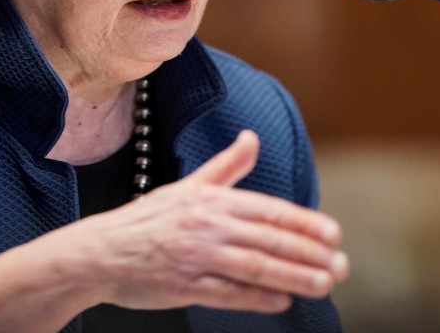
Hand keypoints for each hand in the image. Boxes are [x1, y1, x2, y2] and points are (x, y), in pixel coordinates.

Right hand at [70, 129, 348, 312]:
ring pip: (255, 266)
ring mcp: (194, 256)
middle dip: (309, 253)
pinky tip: (282, 301)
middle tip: (340, 265)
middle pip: (268, 239)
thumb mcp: (187, 187)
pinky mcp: (183, 285)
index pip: (267, 210)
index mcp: (209, 199)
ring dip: (294, 276)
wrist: (98, 251)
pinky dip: (257, 298)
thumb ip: (225, 167)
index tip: (333, 233)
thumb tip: (252, 138)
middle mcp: (205, 225)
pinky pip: (227, 292)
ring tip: (324, 284)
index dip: (303, 222)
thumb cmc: (145, 220)